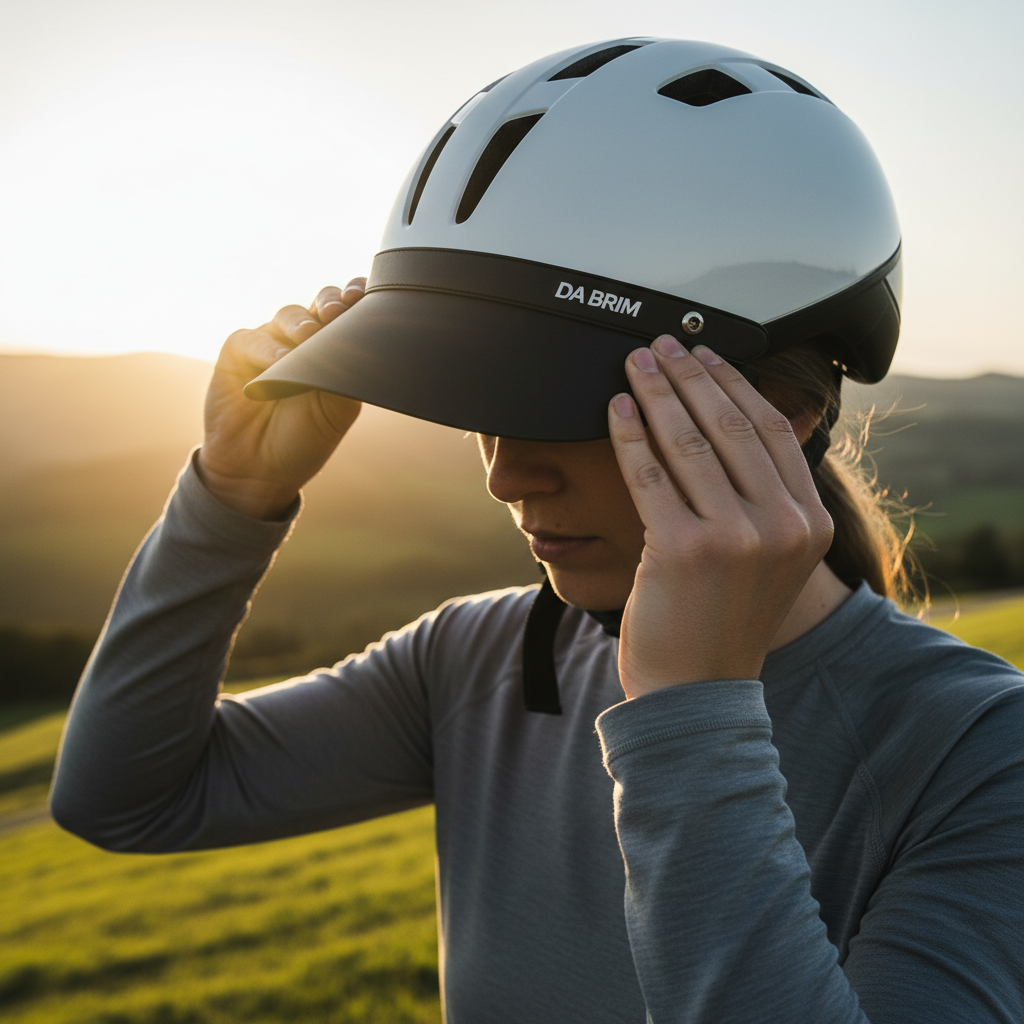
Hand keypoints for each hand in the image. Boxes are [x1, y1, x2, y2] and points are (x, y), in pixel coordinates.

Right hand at [198, 279, 365, 519]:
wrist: (262, 471)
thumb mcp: (337, 410)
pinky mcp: (237, 354)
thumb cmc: (304, 439)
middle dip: (331, 302)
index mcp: (332, 349)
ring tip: (311, 335)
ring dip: (301, 323)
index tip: (364, 295)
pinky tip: (282, 362)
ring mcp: (269, 344)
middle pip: (318, 303)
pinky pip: (251, 340)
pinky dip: (267, 350)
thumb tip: (353, 343)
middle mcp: (301, 340)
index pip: (346, 314)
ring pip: (287, 315)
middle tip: (340, 311)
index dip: (354, 298)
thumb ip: (346, 375)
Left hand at [608, 336, 833, 698]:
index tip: (704, 353)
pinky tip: (615, 408)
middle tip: (661, 344)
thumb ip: (765, 498)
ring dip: (656, 394)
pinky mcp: (684, 549)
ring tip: (634, 364)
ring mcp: (736, 538)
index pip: (770, 430)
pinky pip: (649, 474)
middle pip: (730, 425)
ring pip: (688, 442)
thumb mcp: (768, 558)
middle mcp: (783, 526)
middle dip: (689, 376)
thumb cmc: (721, 619)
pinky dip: (629, 435)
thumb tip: (735, 423)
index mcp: (810, 523)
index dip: (733, 383)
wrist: (696, 691)